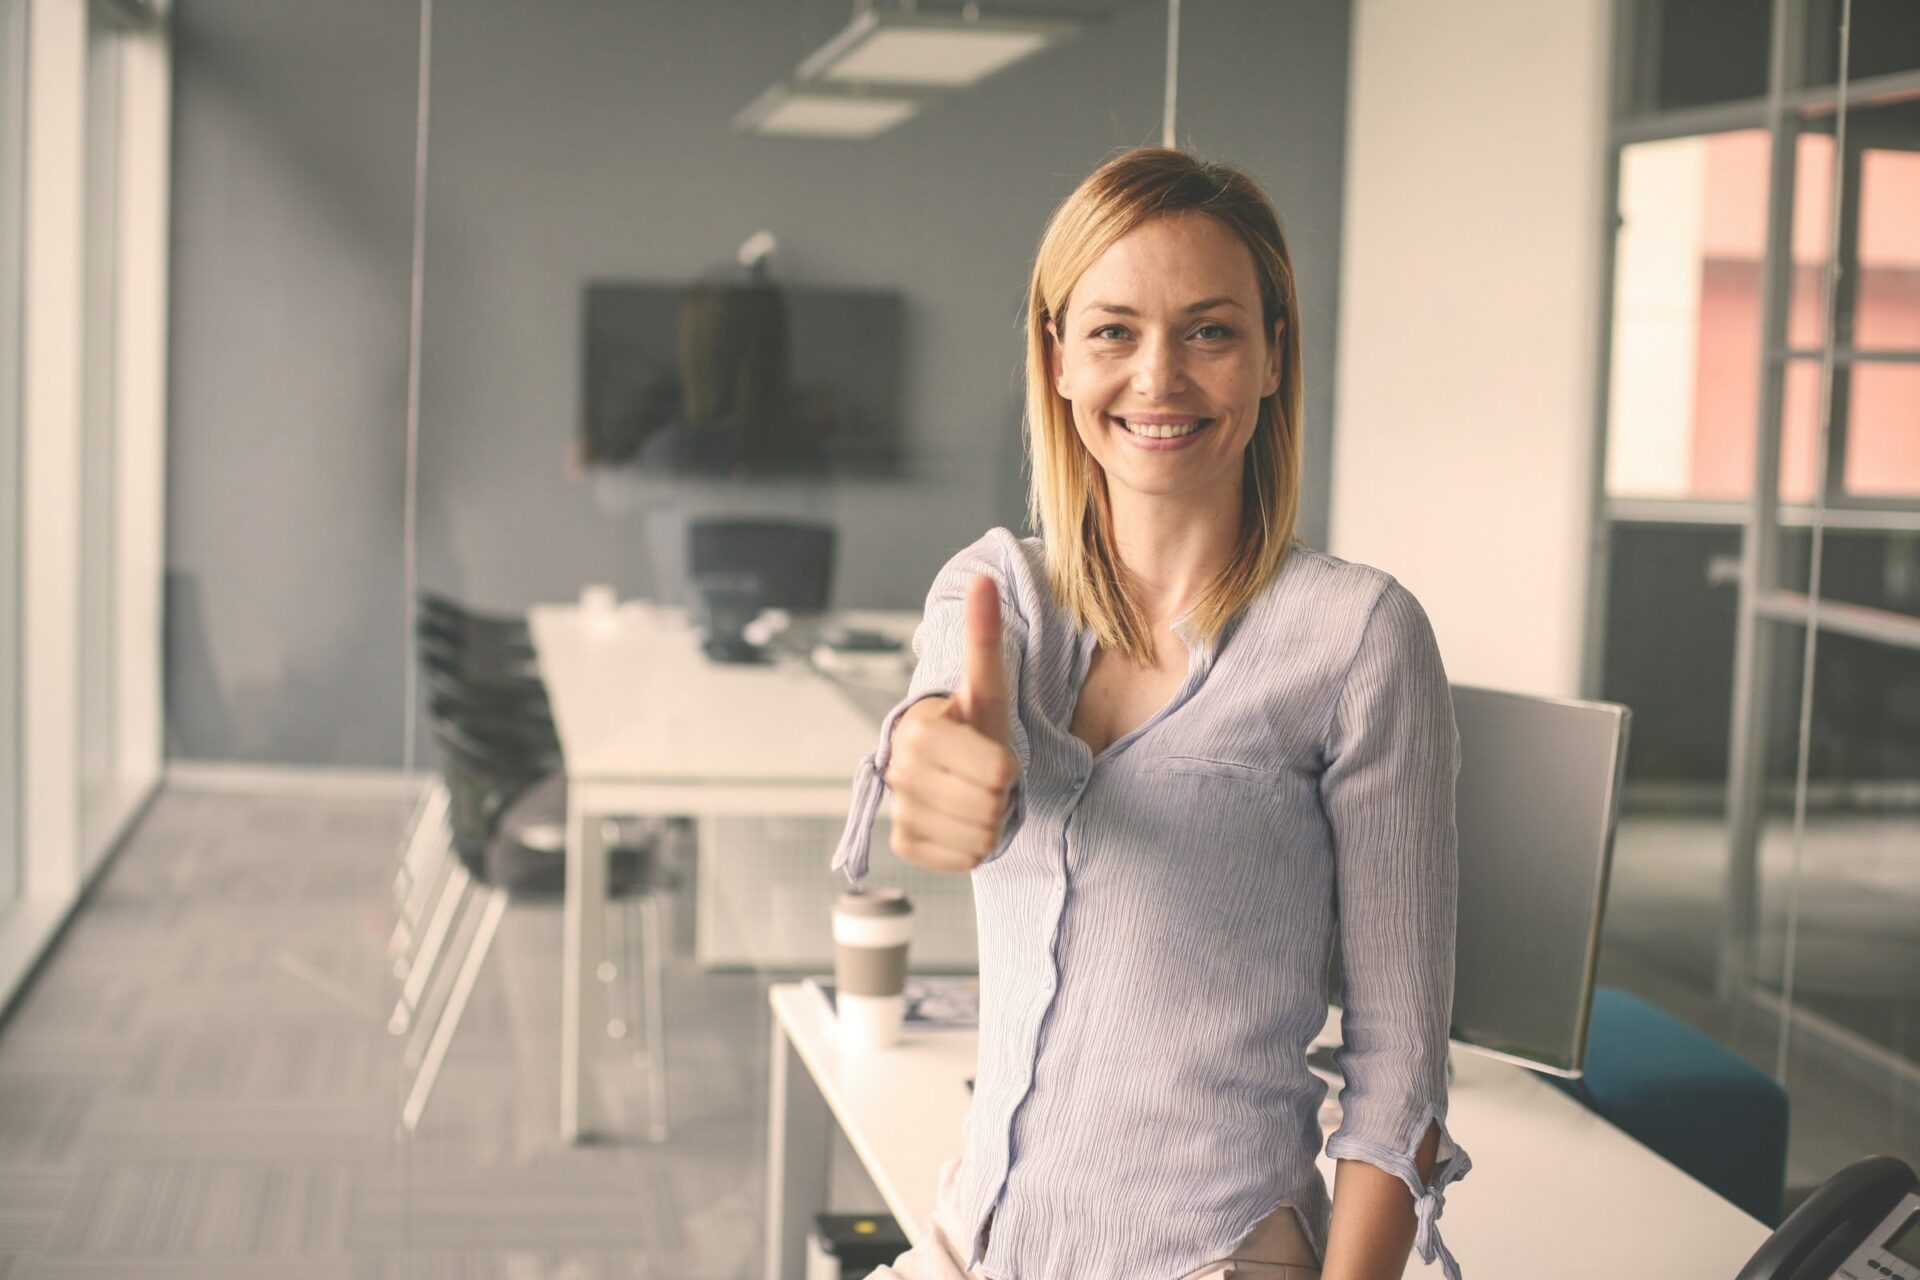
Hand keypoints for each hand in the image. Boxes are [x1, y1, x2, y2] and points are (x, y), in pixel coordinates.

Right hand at [885, 575, 1018, 872]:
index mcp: (919, 730)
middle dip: (1001, 793)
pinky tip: (961, 818)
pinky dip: (973, 846)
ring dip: (990, 820)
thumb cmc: (972, 721)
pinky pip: (964, 859)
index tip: (991, 749)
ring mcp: (898, 810)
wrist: (948, 762)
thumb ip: (984, 635)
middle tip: (985, 774)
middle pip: (991, 806)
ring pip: (981, 837)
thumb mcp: (986, 683)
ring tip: (975, 794)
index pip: (998, 771)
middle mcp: (900, 771)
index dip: (1008, 764)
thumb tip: (984, 580)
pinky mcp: (904, 844)